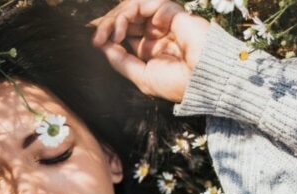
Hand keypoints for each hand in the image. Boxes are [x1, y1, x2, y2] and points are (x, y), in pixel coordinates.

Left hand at [88, 0, 210, 102]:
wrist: (204, 79)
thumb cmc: (178, 83)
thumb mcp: (142, 76)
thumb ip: (121, 61)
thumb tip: (102, 47)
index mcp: (150, 47)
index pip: (124, 32)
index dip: (107, 31)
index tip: (93, 40)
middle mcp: (156, 32)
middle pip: (125, 18)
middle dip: (107, 25)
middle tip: (96, 38)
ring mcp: (164, 21)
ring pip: (133, 7)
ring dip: (115, 19)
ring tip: (108, 35)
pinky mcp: (172, 12)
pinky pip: (147, 2)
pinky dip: (129, 13)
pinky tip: (122, 31)